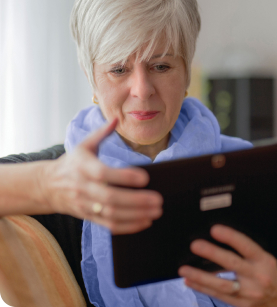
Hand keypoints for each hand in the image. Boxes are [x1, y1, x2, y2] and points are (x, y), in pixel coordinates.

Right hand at [39, 119, 162, 233]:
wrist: (49, 186)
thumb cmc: (72, 162)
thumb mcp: (83, 145)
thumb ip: (101, 132)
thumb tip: (116, 118)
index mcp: (82, 167)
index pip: (103, 173)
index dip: (124, 177)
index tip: (145, 178)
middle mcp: (83, 187)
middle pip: (110, 198)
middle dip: (137, 200)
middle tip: (158, 200)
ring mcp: (86, 205)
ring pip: (112, 214)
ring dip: (136, 215)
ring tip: (156, 212)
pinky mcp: (89, 217)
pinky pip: (109, 225)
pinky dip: (128, 226)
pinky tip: (145, 222)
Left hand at [178, 225, 276, 306]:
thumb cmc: (269, 274)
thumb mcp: (264, 258)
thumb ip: (244, 251)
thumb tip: (217, 239)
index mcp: (263, 261)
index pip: (246, 246)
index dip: (230, 237)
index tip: (214, 229)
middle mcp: (257, 277)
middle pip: (232, 264)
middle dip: (212, 253)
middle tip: (195, 244)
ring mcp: (249, 293)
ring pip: (221, 284)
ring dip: (200, 276)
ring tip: (184, 270)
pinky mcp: (242, 305)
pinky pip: (219, 296)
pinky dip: (202, 288)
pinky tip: (189, 281)